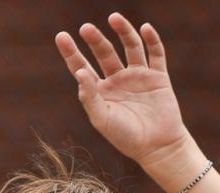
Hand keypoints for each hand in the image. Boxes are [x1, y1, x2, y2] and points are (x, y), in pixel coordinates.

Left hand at [54, 13, 187, 171]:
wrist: (157, 147)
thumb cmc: (125, 138)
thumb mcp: (102, 119)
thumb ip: (89, 96)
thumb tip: (80, 71)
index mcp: (100, 91)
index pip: (82, 66)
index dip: (71, 52)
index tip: (61, 36)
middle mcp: (118, 80)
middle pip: (104, 53)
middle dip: (95, 40)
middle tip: (85, 28)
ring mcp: (138, 76)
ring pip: (130, 47)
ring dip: (123, 32)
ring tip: (113, 18)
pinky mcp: (158, 77)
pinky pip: (155, 54)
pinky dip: (152, 40)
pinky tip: (145, 28)